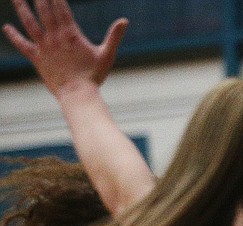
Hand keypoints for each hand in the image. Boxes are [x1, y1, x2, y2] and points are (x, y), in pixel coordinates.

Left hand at [3, 0, 126, 94]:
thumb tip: (125, 21)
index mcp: (71, 34)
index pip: (61, 8)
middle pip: (44, 11)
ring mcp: (44, 47)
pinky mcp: (37, 58)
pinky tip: (7, 27)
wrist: (77, 94)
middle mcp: (55, 37)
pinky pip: (22, 45)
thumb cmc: (94, 76)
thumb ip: (114, 36)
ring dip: (21, 9)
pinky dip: (14, 36)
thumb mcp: (107, 55)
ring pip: (30, 23)